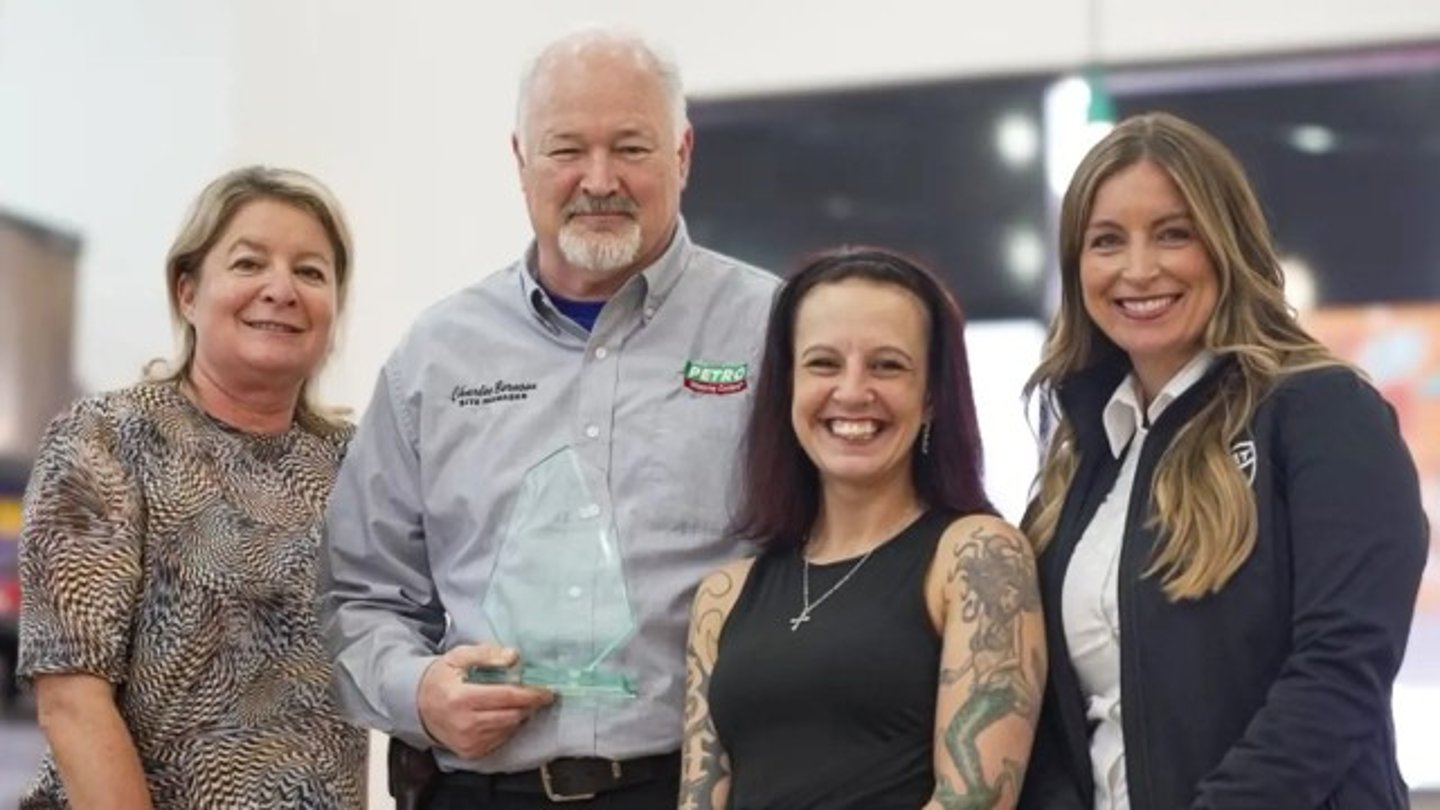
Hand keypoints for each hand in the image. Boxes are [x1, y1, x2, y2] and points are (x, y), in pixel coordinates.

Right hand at [417, 644, 554, 759]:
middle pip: (511, 715)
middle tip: (537, 694)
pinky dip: (507, 726)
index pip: (506, 697)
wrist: (419, 706)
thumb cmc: (441, 679)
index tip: (546, 690)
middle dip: (529, 704)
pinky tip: (501, 714)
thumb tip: (513, 656)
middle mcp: (464, 723)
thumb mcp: (459, 657)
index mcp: (461, 698)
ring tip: (516, 701)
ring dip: (519, 715)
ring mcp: (468, 741)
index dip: (530, 694)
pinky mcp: (471, 751)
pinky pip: (501, 739)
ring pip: (509, 728)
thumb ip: (486, 654)